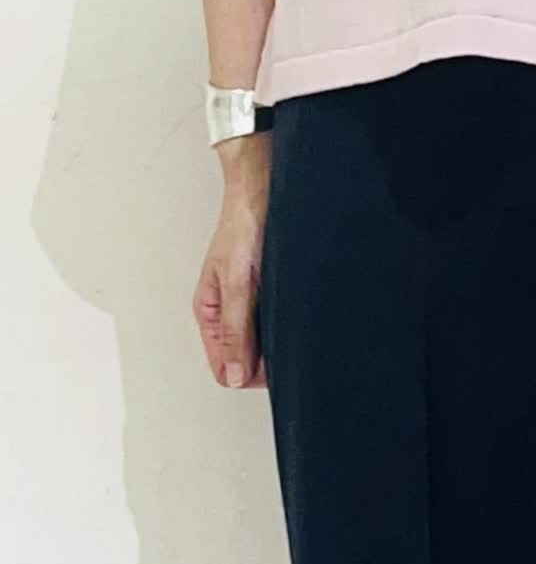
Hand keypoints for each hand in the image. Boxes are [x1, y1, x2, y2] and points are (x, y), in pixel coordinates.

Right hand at [193, 135, 271, 388]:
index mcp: (209, 312)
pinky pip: (274, 319)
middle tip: (290, 353)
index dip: (249, 375)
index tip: (274, 370)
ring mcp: (248, 299)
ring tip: (296, 332)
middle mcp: (227, 310)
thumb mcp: (238, 282)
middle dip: (265, 363)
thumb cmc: (243, 225)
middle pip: (244, 359)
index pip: (224, 368)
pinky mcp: (266, 287)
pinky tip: (298, 315)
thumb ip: (236, 328)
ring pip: (261, 341)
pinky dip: (285, 323)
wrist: (263, 188)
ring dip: (277, 342)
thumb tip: (236, 375)